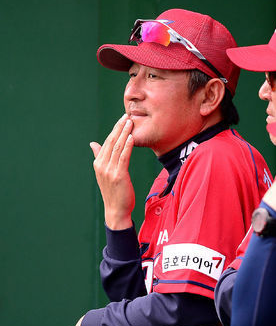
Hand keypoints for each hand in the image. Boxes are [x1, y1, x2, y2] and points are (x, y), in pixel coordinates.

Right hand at [90, 114, 134, 229]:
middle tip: (127, 115)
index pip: (107, 142)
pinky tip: (131, 137)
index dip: (115, 129)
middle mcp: (102, 165)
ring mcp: (109, 171)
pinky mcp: (118, 176)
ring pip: (117, 147)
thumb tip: (93, 144)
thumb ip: (100, 157)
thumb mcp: (105, 173)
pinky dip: (127, 146)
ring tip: (130, 122)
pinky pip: (123, 157)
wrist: (116, 210)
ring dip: (124, 133)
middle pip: (111, 142)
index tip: (122, 119)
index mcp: (98, 163)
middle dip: (119, 127)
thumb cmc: (114, 192)